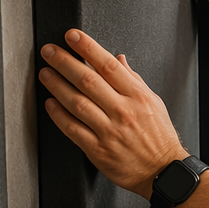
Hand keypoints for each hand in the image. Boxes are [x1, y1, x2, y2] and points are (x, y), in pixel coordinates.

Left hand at [39, 29, 187, 199]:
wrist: (163, 171)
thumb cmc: (159, 138)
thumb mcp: (154, 103)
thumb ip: (134, 80)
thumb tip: (118, 59)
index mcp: (138, 97)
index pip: (109, 66)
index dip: (88, 48)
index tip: (72, 36)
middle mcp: (123, 112)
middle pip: (88, 81)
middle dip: (65, 62)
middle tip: (49, 51)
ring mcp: (109, 131)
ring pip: (77, 103)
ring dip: (57, 85)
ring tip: (45, 73)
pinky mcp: (98, 150)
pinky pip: (73, 129)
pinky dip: (59, 115)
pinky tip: (50, 103)